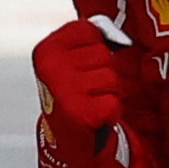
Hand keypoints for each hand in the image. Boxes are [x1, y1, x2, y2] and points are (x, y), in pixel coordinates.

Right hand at [31, 17, 133, 167]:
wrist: (62, 137)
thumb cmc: (71, 93)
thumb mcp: (70, 58)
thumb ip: (92, 38)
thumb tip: (121, 39)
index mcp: (47, 49)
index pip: (89, 30)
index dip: (92, 49)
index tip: (80, 65)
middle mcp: (51, 67)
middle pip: (103, 53)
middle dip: (102, 71)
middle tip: (85, 88)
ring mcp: (65, 90)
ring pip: (111, 77)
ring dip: (107, 92)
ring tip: (89, 101)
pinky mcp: (81, 113)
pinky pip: (114, 101)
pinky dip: (109, 110)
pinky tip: (93, 115)